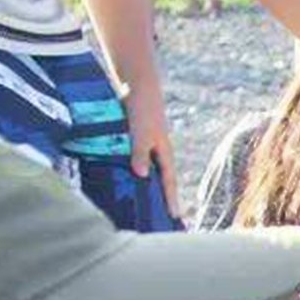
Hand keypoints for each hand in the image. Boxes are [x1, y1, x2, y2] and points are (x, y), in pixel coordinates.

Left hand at [123, 91, 178, 219]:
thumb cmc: (142, 108)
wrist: (137, 82)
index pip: (169, 180)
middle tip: (162, 215)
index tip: (176, 217)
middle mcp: (156, 149)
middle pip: (160, 178)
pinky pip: (134, 158)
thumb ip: (140, 153)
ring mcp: (145, 142)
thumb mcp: (141, 132)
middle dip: (162, 196)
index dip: (171, 198)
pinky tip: (123, 175)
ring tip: (142, 201)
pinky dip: (133, 169)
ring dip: (146, 183)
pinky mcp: (133, 135)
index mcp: (163, 150)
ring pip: (147, 168)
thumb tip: (141, 176)